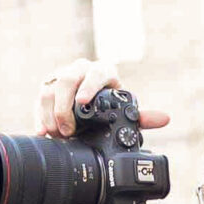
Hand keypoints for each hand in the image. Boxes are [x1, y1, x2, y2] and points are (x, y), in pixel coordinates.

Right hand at [37, 59, 170, 139]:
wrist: (90, 105)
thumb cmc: (110, 107)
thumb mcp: (123, 111)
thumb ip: (141, 116)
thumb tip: (164, 119)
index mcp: (103, 72)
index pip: (95, 72)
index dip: (88, 86)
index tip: (82, 102)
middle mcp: (80, 69)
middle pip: (67, 79)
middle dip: (65, 107)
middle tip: (68, 130)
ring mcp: (61, 76)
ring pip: (50, 89)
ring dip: (51, 114)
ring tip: (58, 134)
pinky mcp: (47, 87)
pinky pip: (40, 99)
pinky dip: (40, 116)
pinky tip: (42, 131)